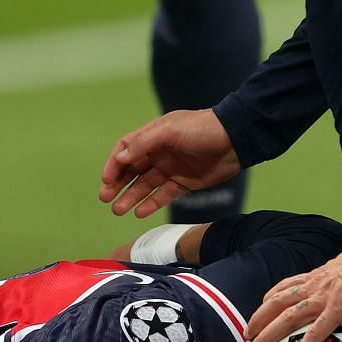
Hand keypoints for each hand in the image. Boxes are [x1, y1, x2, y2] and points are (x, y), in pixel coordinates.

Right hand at [99, 109, 241, 217]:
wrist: (235, 139)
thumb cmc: (201, 129)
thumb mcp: (169, 131)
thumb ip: (143, 144)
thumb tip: (120, 158)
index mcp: (154, 135)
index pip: (126, 150)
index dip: (114, 165)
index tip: (106, 180)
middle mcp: (160, 152)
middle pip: (132, 170)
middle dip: (118, 184)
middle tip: (105, 198)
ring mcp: (172, 168)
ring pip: (145, 185)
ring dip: (131, 197)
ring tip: (118, 210)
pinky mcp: (185, 182)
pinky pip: (164, 195)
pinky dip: (151, 204)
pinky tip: (139, 212)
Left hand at [244, 252, 341, 341]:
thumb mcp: (340, 264)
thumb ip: (332, 273)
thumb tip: (335, 274)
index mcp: (314, 277)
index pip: (284, 287)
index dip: (269, 299)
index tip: (261, 309)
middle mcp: (312, 288)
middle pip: (276, 303)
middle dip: (258, 319)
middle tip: (247, 334)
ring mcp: (321, 301)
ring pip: (286, 319)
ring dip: (267, 334)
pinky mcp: (336, 313)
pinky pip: (314, 335)